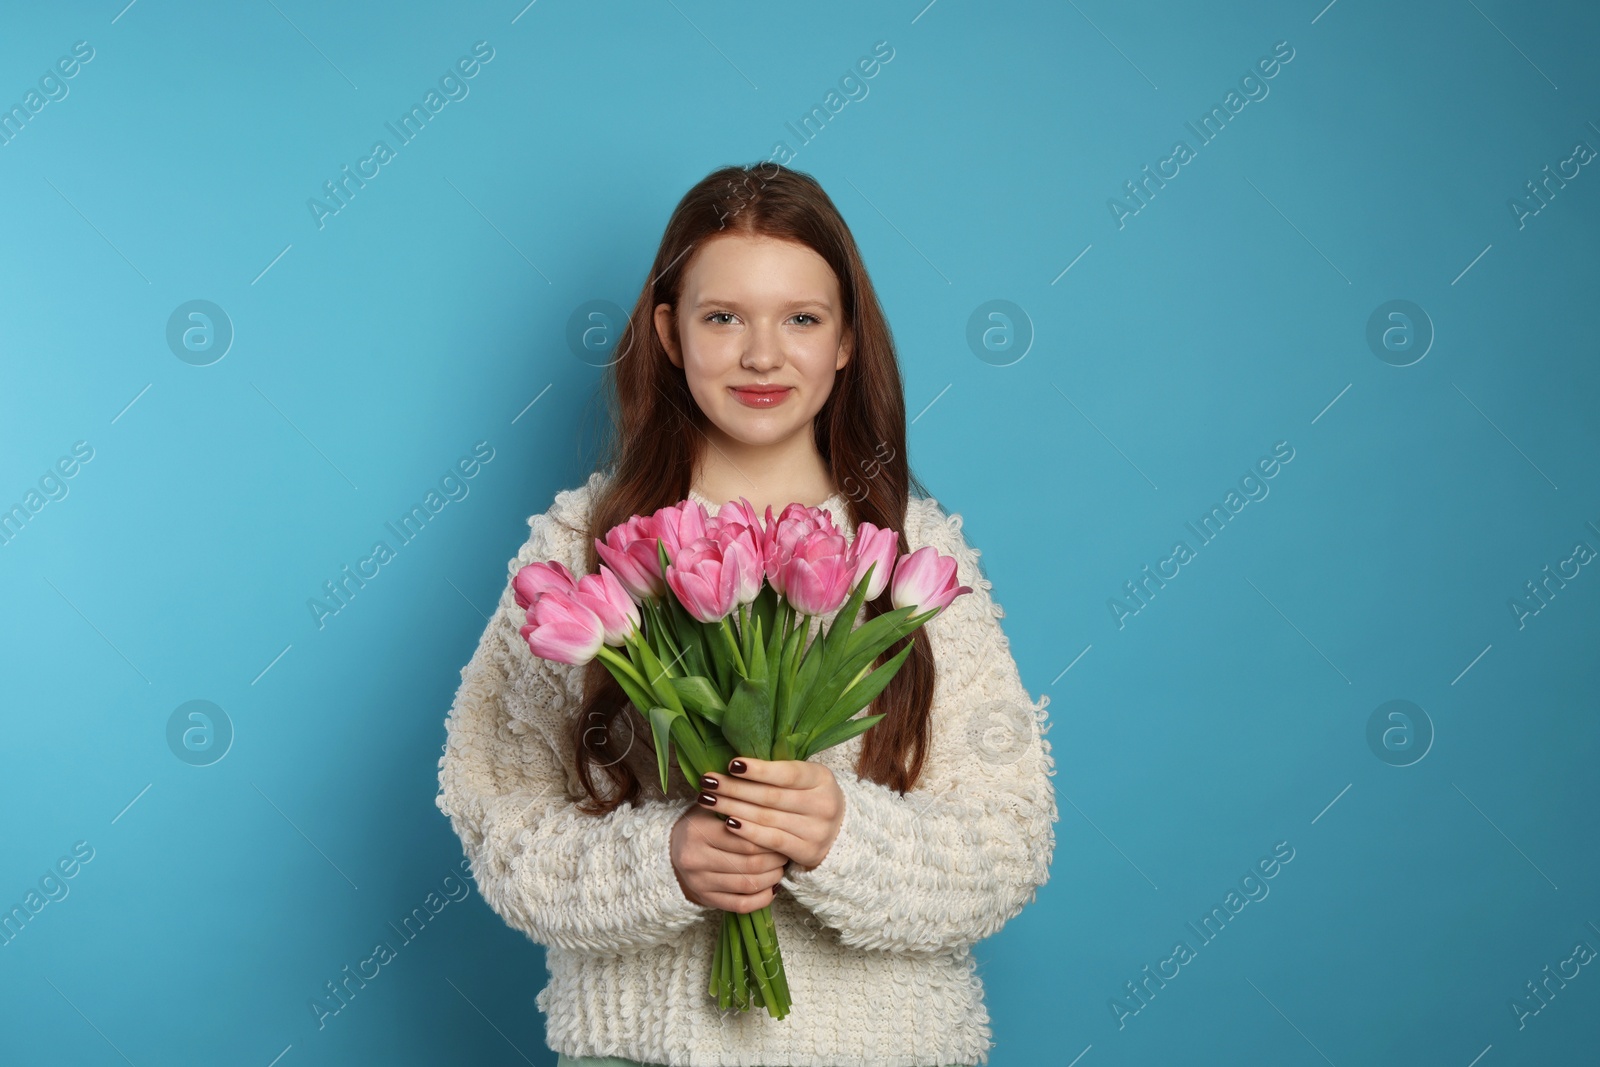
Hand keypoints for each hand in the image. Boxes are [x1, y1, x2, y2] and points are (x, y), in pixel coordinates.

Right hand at [670, 805, 787, 913]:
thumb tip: (774, 809)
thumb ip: (736, 806)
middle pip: (750, 863)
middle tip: (785, 852)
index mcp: (698, 831)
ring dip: (772, 877)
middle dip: (775, 859)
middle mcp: (696, 859)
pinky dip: (762, 899)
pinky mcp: (706, 900)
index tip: (783, 834)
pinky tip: (772, 888)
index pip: (746, 838)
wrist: (670, 851)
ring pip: (748, 884)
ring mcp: (700, 883)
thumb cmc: (699, 824)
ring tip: (780, 868)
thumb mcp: (710, 808)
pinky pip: (741, 905)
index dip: (770, 838)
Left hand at [697, 757, 844, 872]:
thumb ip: (779, 770)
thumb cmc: (808, 797)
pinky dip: (748, 832)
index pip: (787, 773)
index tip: (731, 764)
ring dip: (732, 808)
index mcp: (822, 778)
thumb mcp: (804, 778)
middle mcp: (823, 804)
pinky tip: (727, 823)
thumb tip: (735, 763)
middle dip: (735, 788)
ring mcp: (817, 830)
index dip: (759, 770)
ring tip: (708, 800)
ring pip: (767, 818)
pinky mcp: (808, 851)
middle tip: (708, 781)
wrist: (838, 833)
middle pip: (771, 796)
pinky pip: (771, 841)